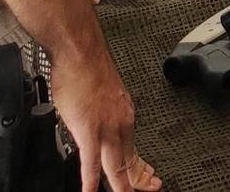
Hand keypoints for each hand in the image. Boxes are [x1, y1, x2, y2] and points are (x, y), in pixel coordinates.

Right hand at [52, 45, 159, 191]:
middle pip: (129, 161)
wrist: (79, 51)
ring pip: (116, 166)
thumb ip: (101, 114)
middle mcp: (120, 122)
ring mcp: (106, 127)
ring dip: (121, 187)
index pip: (134, 149)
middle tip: (150, 190)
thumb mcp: (101, 95)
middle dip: (139, 181)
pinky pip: (91, 162)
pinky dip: (91, 181)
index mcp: (123, 113)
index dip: (141, 169)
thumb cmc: (86, 68)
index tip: (148, 179)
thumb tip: (93, 123)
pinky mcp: (88, 129)